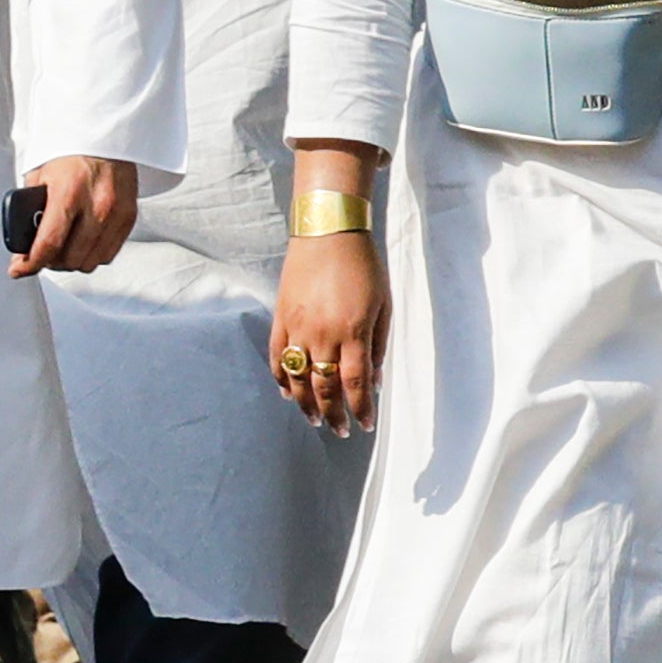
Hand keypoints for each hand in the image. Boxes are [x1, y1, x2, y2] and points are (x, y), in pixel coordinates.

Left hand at [12, 156, 136, 276]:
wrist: (106, 134)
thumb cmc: (72, 151)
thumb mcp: (42, 175)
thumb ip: (33, 208)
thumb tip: (23, 239)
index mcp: (69, 191)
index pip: (49, 243)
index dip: (31, 263)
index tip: (20, 269)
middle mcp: (97, 205)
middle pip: (71, 258)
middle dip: (51, 262)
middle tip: (42, 255)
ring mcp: (116, 213)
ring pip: (91, 261)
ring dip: (73, 262)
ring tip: (63, 250)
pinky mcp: (129, 217)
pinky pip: (108, 253)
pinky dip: (93, 255)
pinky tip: (83, 243)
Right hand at [271, 228, 387, 435]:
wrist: (328, 231)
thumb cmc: (364, 266)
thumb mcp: (383, 306)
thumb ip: (377, 346)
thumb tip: (374, 381)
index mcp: (353, 332)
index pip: (355, 384)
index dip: (360, 409)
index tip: (365, 425)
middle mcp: (323, 335)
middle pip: (325, 387)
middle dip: (334, 414)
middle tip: (339, 431)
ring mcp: (298, 327)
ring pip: (298, 378)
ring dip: (305, 404)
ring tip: (314, 419)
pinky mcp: (281, 317)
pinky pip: (278, 356)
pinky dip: (282, 378)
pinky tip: (287, 392)